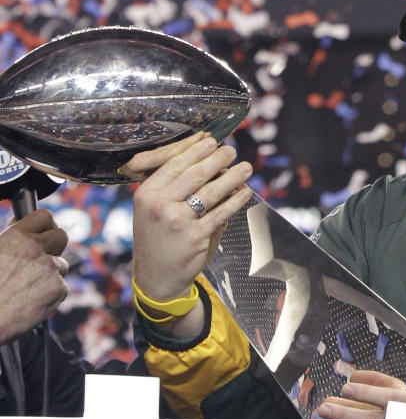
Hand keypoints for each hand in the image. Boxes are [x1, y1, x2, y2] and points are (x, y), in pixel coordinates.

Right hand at [0, 209, 68, 345]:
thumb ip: (11, 239)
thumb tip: (19, 222)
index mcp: (16, 237)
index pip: (44, 216)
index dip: (44, 226)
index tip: (42, 233)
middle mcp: (35, 248)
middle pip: (62, 236)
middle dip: (55, 247)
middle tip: (43, 259)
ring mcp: (49, 267)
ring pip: (61, 265)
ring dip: (50, 275)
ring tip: (26, 289)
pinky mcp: (58, 288)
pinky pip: (61, 288)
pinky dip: (50, 295)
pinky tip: (31, 302)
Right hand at [123, 133, 253, 336]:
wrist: (157, 277)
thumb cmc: (159, 237)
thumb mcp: (153, 209)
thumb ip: (174, 188)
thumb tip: (211, 161)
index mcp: (146, 193)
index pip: (174, 164)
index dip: (196, 150)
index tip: (212, 141)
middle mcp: (159, 205)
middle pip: (194, 174)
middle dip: (217, 159)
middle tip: (231, 150)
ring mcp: (177, 221)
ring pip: (210, 191)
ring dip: (232, 176)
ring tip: (245, 168)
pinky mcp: (195, 236)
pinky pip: (221, 212)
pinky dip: (236, 200)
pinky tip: (245, 192)